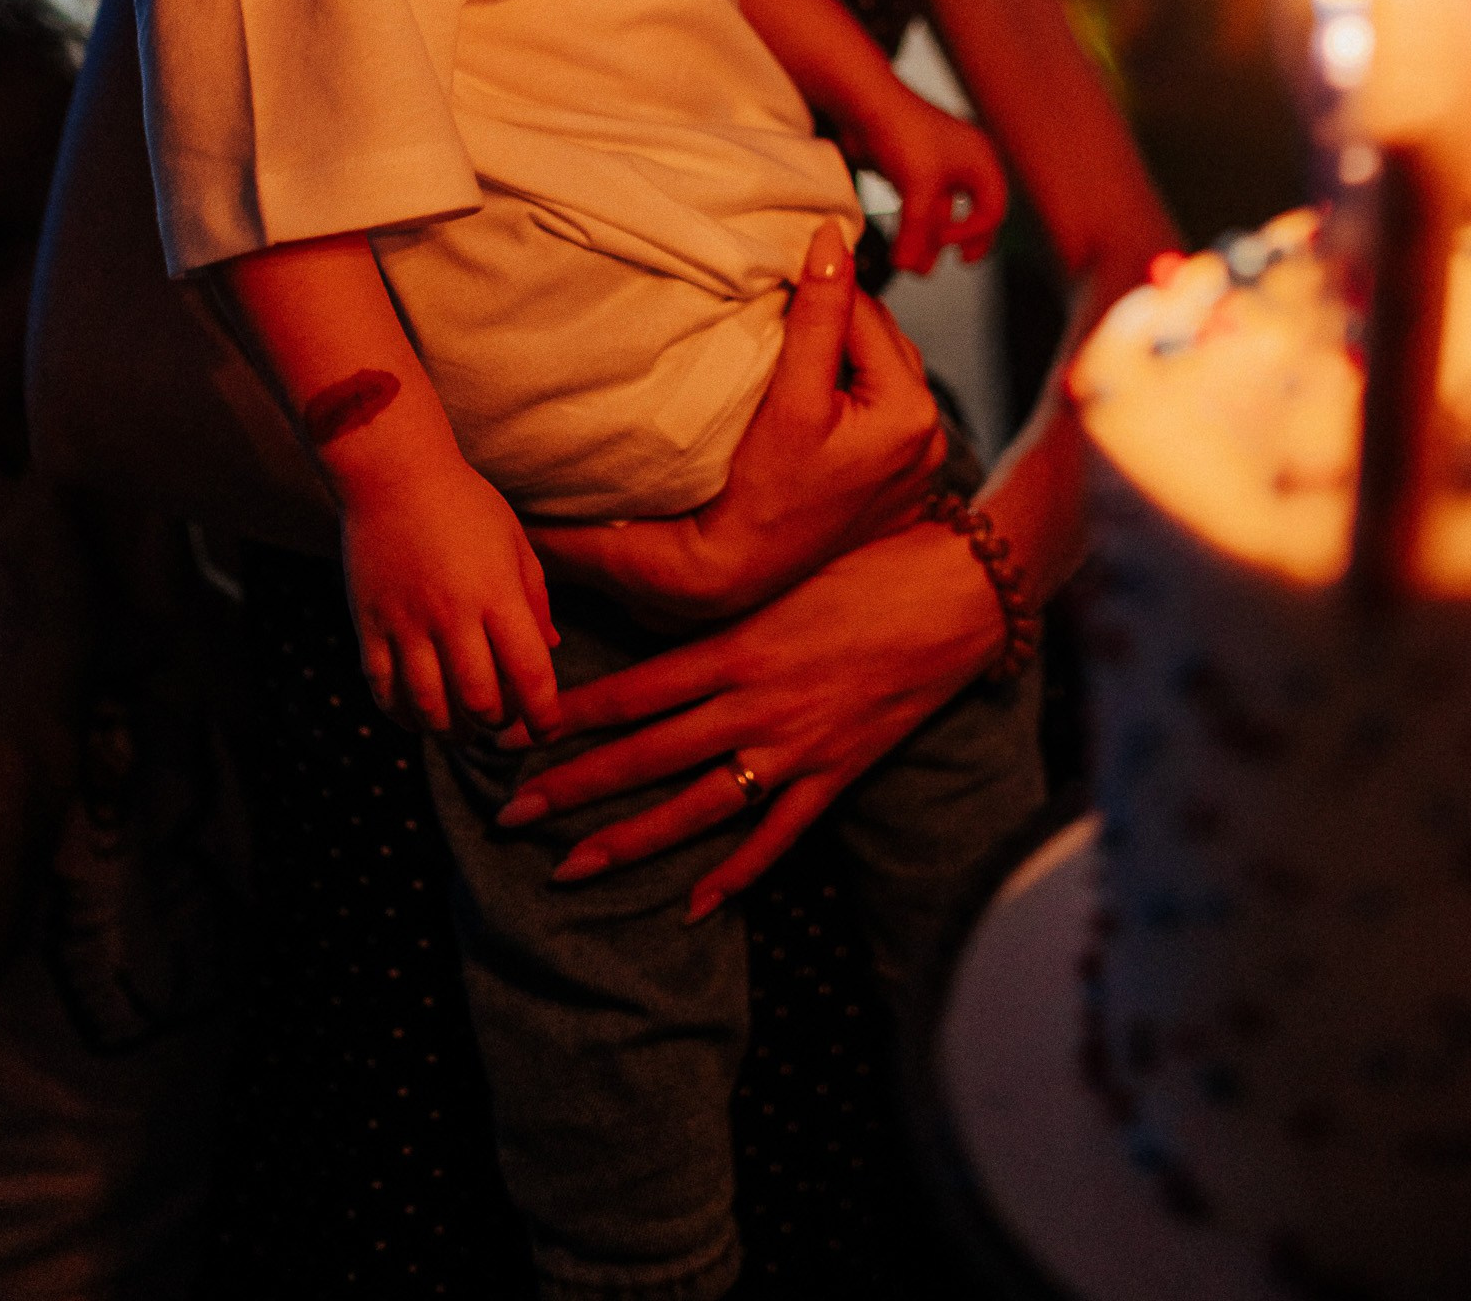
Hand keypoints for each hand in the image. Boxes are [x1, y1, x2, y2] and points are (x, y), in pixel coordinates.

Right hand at [341, 450, 558, 738]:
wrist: (393, 474)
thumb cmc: (465, 503)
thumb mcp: (515, 542)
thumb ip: (535, 598)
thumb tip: (550, 650)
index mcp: (498, 594)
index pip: (530, 673)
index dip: (544, 714)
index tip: (548, 729)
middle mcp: (453, 615)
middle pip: (479, 701)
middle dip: (497, 725)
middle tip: (501, 723)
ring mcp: (407, 623)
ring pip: (429, 706)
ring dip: (450, 732)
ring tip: (463, 732)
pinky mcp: (369, 626)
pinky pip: (383, 690)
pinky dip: (402, 716)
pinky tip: (417, 717)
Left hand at [496, 515, 1005, 907]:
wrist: (962, 593)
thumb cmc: (875, 562)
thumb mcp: (785, 574)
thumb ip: (724, 607)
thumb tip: (658, 611)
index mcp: (737, 645)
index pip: (632, 691)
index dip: (566, 717)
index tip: (510, 734)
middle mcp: (756, 701)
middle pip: (646, 754)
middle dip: (572, 786)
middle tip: (508, 814)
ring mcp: (796, 746)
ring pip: (696, 805)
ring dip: (629, 840)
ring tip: (569, 868)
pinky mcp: (838, 773)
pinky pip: (778, 836)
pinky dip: (736, 876)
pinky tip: (693, 907)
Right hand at [528, 219, 948, 624]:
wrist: (737, 573)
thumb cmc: (760, 490)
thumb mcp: (789, 396)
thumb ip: (818, 314)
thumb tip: (834, 235)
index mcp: (914, 412)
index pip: (867, 314)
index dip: (818, 291)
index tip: (774, 281)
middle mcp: (931, 438)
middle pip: (878, 341)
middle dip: (834, 324)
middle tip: (775, 323)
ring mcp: (918, 465)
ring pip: (877, 373)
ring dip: (840, 358)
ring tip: (789, 365)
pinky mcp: (898, 482)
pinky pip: (876, 412)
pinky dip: (846, 395)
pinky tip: (809, 403)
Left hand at [837, 81, 1007, 274]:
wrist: (863, 102)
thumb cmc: (902, 133)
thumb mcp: (918, 187)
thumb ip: (917, 231)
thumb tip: (909, 266)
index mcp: (980, 160)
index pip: (992, 210)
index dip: (973, 233)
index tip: (946, 243)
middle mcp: (964, 162)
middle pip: (975, 212)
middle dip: (962, 240)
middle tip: (962, 261)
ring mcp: (937, 165)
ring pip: (944, 212)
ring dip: (932, 239)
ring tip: (920, 267)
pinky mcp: (912, 169)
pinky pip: (921, 205)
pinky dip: (914, 226)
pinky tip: (902, 246)